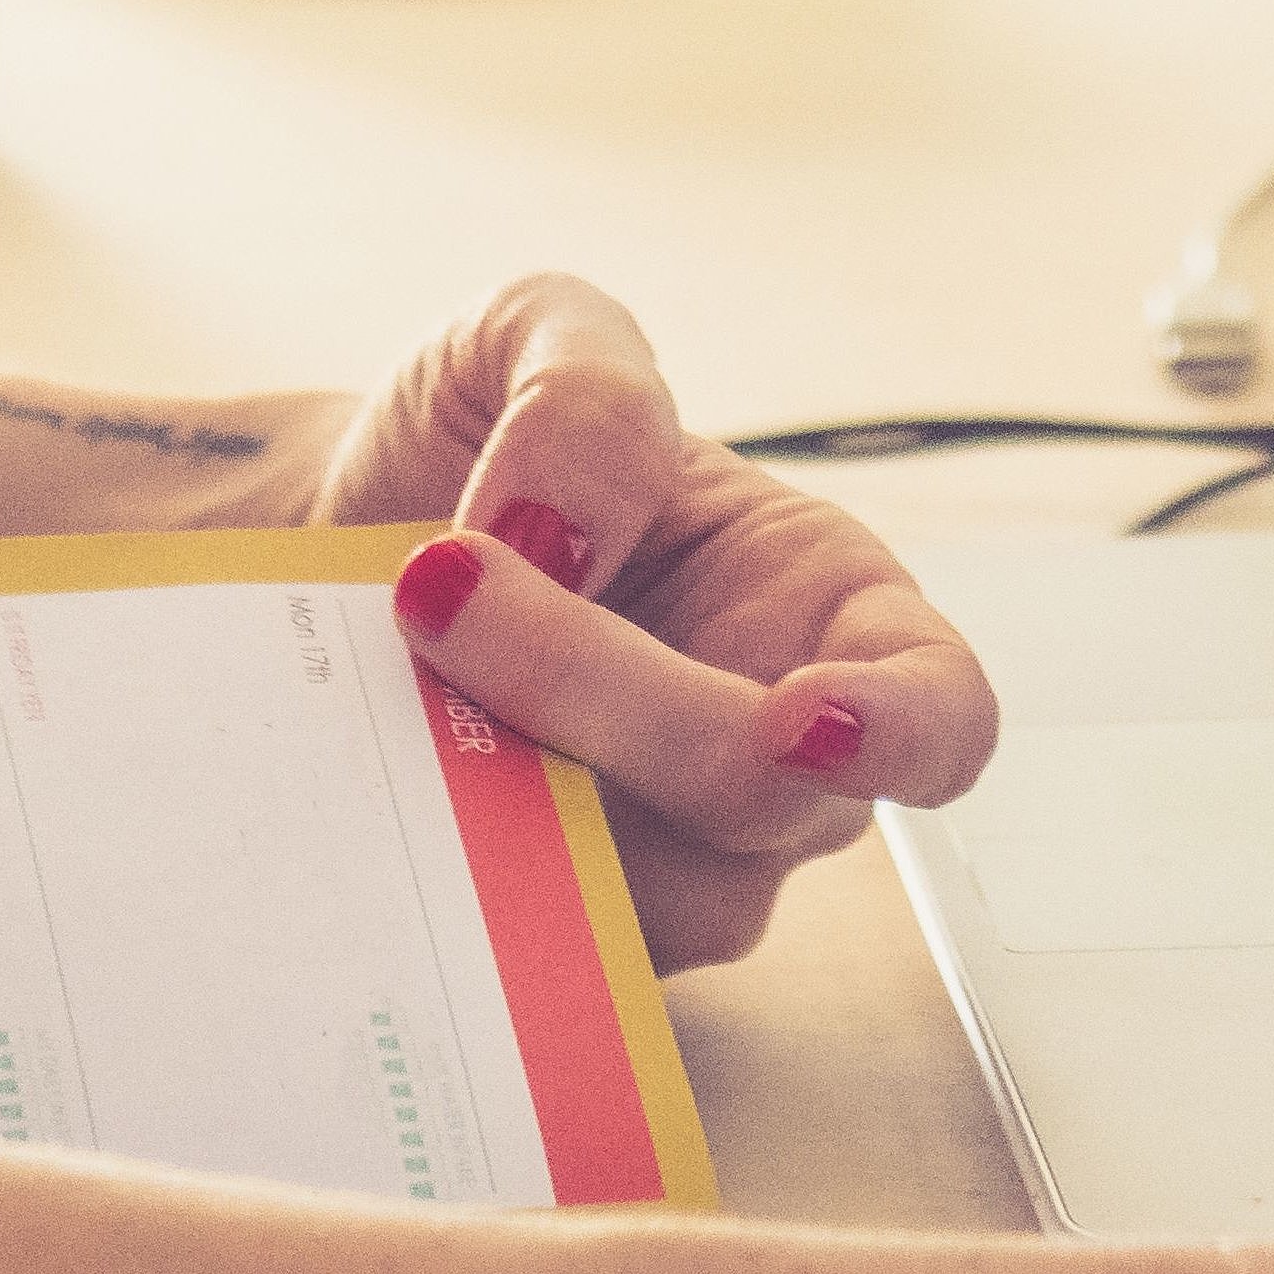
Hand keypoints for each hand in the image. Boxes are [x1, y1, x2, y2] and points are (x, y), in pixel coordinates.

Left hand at [284, 271, 994, 964]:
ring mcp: (661, 854)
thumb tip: (568, 531)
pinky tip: (378, 757)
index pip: (941, 713)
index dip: (903, 734)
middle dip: (603, 694)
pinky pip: (524, 937)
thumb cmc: (482, 432)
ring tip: (396, 663)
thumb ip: (587, 396)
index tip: (803, 717)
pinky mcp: (544, 922)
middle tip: (443, 587)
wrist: (331, 525)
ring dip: (514, 781)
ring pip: (643, 887)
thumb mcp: (539, 336)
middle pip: (758, 795)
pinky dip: (449, 850)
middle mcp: (767, 753)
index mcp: (820, 607)